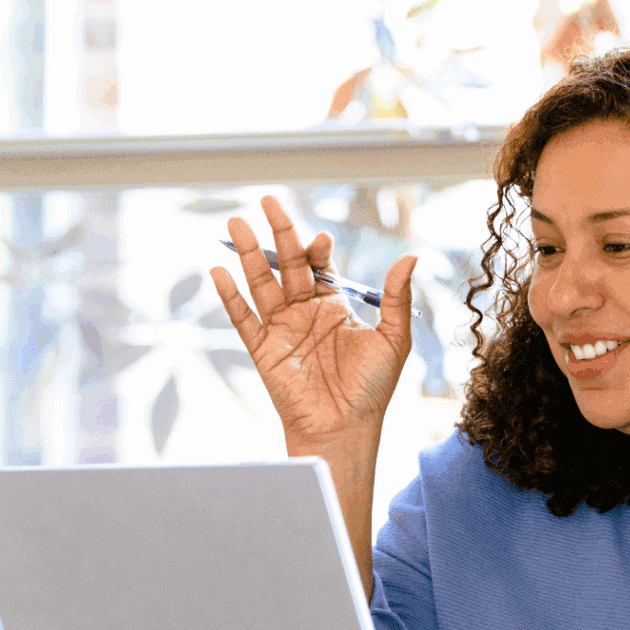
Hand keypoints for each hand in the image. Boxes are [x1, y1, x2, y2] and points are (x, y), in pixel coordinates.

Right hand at [210, 196, 417, 455]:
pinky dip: (229, 295)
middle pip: (287, 264)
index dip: (317, 248)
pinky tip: (219, 270)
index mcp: (334, 306)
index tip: (320, 239)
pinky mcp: (262, 349)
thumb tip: (410, 256)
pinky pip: (242, 317)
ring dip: (248, 253)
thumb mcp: (393, 339)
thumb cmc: (372, 389)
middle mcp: (304, 312)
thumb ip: (395, 297)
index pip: (320, 265)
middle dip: (277, 233)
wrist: (345, 428)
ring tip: (236, 223)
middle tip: (267, 201)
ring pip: (261, 282)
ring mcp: (281, 329)